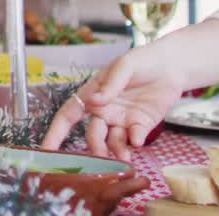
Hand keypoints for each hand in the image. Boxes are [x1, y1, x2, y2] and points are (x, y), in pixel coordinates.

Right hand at [41, 48, 183, 159]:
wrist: (171, 66)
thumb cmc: (142, 60)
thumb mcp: (124, 66)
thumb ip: (110, 84)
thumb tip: (94, 100)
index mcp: (92, 94)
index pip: (68, 115)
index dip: (56, 132)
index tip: (46, 150)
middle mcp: (104, 111)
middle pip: (92, 135)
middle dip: (95, 147)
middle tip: (102, 156)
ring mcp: (122, 120)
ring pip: (112, 142)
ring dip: (116, 150)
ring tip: (124, 157)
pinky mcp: (141, 125)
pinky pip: (133, 138)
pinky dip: (134, 142)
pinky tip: (138, 140)